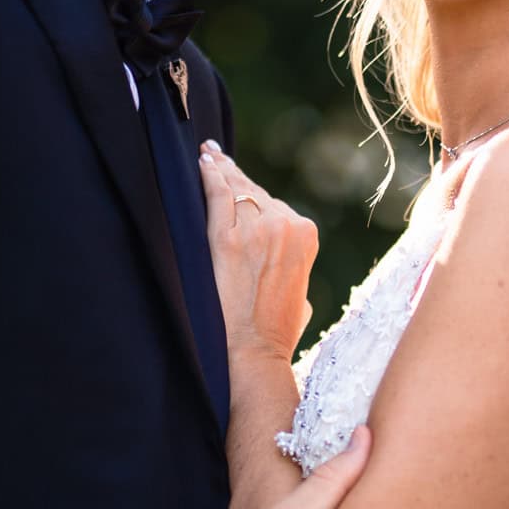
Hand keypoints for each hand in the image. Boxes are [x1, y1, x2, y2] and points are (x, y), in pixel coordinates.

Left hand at [199, 142, 317, 363]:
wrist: (256, 353)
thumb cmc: (276, 332)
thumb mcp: (300, 292)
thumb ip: (292, 266)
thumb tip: (279, 263)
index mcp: (306, 235)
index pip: (275, 204)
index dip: (253, 192)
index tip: (237, 177)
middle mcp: (287, 226)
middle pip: (255, 191)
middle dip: (235, 175)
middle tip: (214, 156)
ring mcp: (258, 231)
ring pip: (236, 188)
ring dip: (219, 169)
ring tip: (206, 155)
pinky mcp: (227, 240)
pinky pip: (219, 197)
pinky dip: (210, 176)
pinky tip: (202, 163)